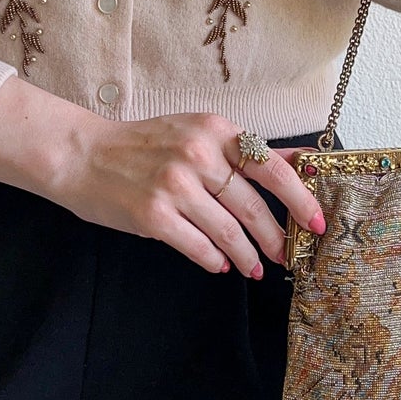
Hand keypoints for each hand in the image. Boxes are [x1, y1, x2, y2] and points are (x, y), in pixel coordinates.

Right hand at [44, 111, 327, 276]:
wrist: (83, 155)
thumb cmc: (144, 145)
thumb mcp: (198, 132)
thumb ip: (246, 150)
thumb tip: (303, 161)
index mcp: (214, 131)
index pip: (272, 167)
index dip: (300, 199)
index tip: (317, 223)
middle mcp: (197, 155)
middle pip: (253, 206)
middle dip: (277, 237)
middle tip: (287, 255)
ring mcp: (174, 186)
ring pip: (229, 231)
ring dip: (247, 256)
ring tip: (255, 268)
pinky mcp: (154, 216)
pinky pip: (198, 247)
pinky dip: (214, 259)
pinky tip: (220, 265)